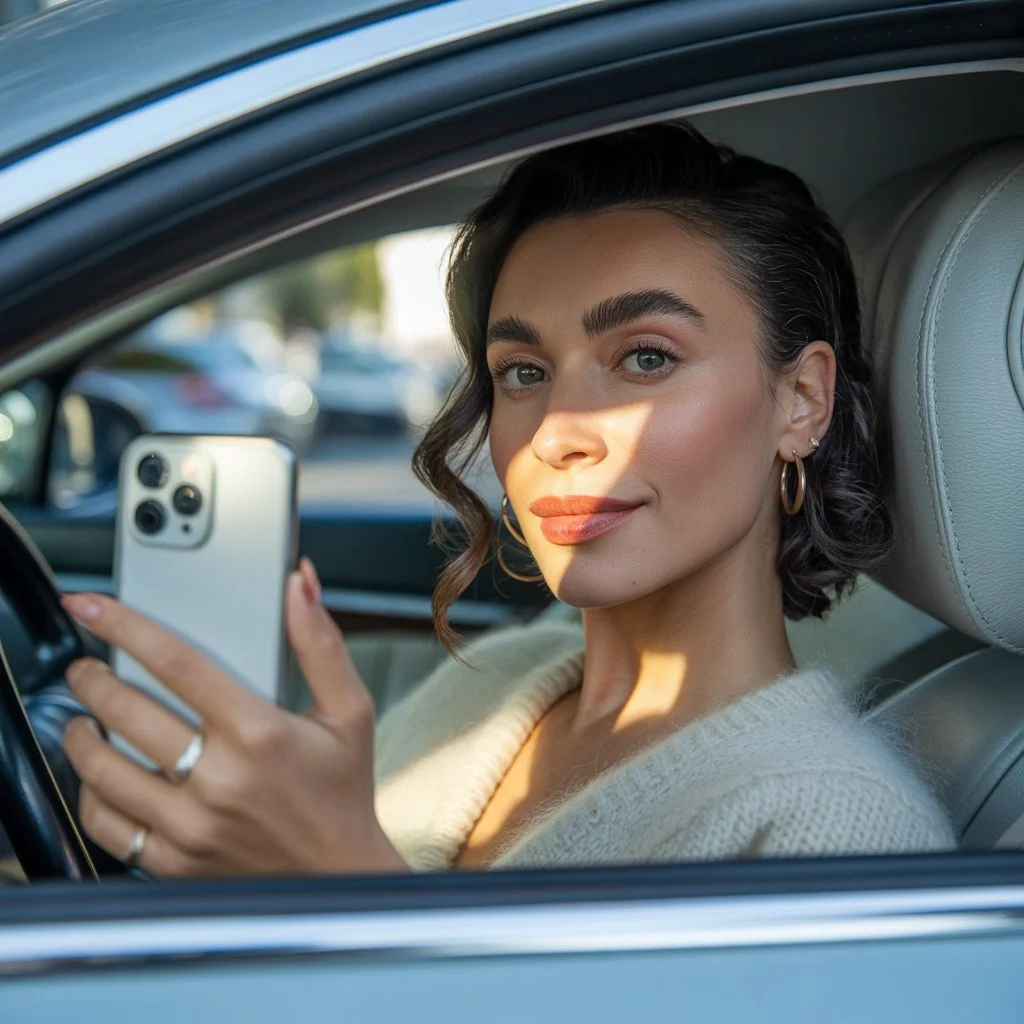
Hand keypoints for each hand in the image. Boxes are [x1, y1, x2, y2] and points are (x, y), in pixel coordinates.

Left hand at [61, 558, 406, 876]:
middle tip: (86, 667)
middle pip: (125, 712)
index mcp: (260, 733)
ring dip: (81, 732)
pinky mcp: (173, 861)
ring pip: (103, 769)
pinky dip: (91, 793)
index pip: (175, 663)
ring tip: (85, 716)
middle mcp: (220, 780)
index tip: (90, 607)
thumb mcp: (349, 709)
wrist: (339, 875)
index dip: (123, 625)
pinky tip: (103, 774)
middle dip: (91, 678)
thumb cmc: (342, 791)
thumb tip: (299, 583)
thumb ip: (319, 641)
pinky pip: (107, 824)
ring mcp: (191, 826)